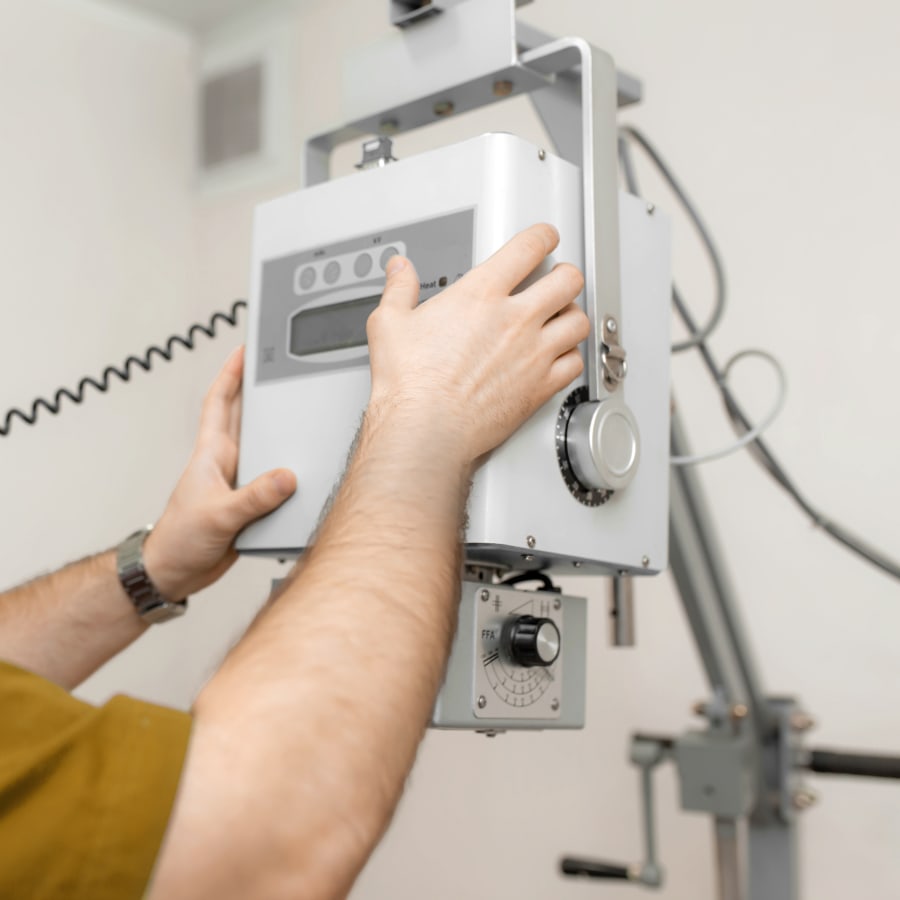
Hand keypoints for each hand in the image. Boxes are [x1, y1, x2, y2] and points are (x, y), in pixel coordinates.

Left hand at [143, 347, 296, 599]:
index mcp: (212, 455)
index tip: (244, 349)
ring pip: (264, 450)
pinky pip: (273, 482)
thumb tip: (287, 477)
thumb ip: (254, 498)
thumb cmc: (179, 540)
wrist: (174, 573)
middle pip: (246, 418)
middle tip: (278, 368)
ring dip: (279, 433)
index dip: (231, 374)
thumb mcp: (219, 516)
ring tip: (300, 414)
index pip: (220, 403)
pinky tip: (305, 472)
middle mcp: (226, 464)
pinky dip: (289, 474)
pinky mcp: (248, 505)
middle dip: (259, 391)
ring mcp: (238, 483)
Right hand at [365, 223, 588, 462]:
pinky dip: (571, 357)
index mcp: (480, 294)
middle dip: (566, 274)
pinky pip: (574, 363)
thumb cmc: (410, 383)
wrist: (426, 428)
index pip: (528, 248)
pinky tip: (561, 357)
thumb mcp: (390, 323)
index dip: (543, 237)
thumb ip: (399, 290)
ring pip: (578, 321)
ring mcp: (533, 353)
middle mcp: (514, 320)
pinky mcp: (540, 387)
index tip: (544, 238)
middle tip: (560, 277)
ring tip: (563, 316)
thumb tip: (400, 271)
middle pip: (567, 281)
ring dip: (572, 315)